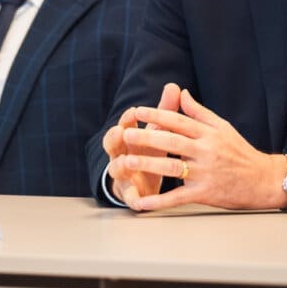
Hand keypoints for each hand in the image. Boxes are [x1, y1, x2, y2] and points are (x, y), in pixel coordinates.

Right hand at [103, 82, 181, 208]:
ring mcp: (123, 175)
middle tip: (120, 132)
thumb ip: (164, 111)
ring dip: (120, 165)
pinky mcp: (130, 194)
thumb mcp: (157, 132)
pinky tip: (140, 202)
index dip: (127, 118)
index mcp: (128, 138)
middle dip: (115, 138)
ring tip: (126, 163)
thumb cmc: (150, 151)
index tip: (134, 112)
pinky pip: (130, 197)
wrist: (144, 182)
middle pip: (112, 144)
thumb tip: (174, 86)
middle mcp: (121, 154)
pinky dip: (134, 199)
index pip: (123, 124)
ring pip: (116, 169)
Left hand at [116, 89, 286, 210]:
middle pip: (172, 142)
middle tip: (126, 134)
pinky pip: (178, 198)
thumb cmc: (240, 152)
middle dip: (148, 137)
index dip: (157, 115)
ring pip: (172, 168)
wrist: (263, 180)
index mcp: (208, 134)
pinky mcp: (205, 193)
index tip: (137, 111)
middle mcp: (206, 151)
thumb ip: (199, 112)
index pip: (179, 121)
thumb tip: (181, 92)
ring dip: (148, 165)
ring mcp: (205, 173)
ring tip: (127, 162)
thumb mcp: (223, 127)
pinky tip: (142, 203)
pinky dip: (159, 202)